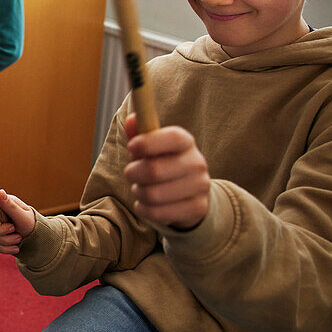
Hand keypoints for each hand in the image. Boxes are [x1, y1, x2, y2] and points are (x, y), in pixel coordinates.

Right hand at [0, 190, 35, 254]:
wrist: (34, 237)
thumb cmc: (30, 222)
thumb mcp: (23, 215)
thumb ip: (11, 206)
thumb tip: (0, 193)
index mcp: (0, 202)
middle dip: (0, 229)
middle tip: (14, 229)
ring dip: (6, 240)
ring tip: (19, 238)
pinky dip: (5, 248)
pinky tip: (15, 247)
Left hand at [122, 114, 209, 230]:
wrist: (189, 193)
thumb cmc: (162, 163)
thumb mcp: (149, 148)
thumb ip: (139, 133)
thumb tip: (132, 119)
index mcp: (185, 141)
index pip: (172, 138)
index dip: (148, 143)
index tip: (131, 147)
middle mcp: (197, 162)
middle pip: (154, 170)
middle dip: (133, 173)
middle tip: (130, 174)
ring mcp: (200, 186)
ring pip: (153, 194)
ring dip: (138, 193)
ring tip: (140, 189)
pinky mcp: (198, 208)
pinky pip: (158, 212)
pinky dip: (144, 209)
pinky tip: (147, 204)